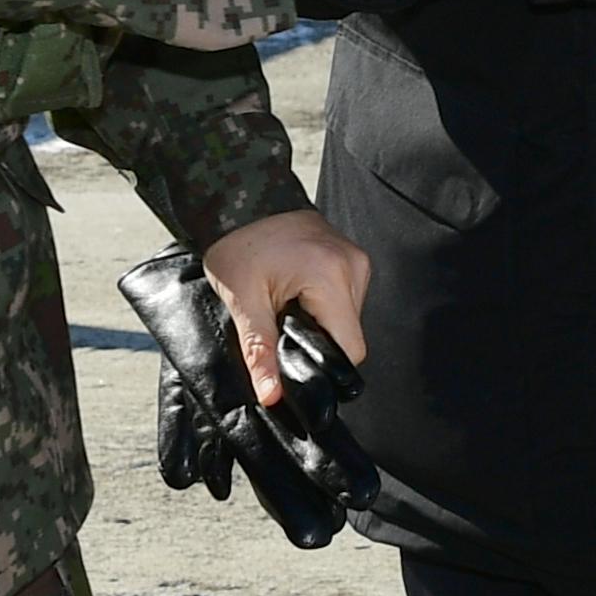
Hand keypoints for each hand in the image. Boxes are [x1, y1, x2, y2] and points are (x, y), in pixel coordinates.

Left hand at [202, 207, 370, 408]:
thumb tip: (271, 395)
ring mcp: (355, 258)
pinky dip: (325, 306)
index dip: (324, 366)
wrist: (243, 199)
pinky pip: (346, 298)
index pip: (350, 349)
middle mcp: (353, 265)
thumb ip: (260, 351)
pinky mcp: (351, 256)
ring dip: (322, 323)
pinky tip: (299, 294)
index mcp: (331, 275)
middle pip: (350, 335)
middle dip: (318, 342)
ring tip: (288, 307)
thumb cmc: (239, 245)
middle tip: (283, 326)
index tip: (295, 362)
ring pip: (349, 319)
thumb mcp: (242, 301)